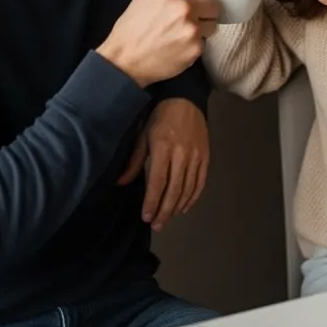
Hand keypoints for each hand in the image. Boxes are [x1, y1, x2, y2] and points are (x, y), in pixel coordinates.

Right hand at [98, 0, 219, 87]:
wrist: (125, 60)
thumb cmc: (131, 27)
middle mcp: (185, 7)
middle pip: (214, 4)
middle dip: (204, 10)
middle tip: (190, 17)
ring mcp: (192, 29)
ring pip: (213, 24)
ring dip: (202, 27)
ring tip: (184, 32)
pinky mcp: (196, 48)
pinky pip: (205, 42)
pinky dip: (195, 43)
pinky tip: (179, 45)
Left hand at [117, 98, 208, 229]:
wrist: (186, 100)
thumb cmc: (159, 117)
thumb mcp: (143, 136)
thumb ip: (134, 162)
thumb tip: (120, 183)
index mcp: (163, 149)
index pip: (157, 183)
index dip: (152, 202)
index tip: (147, 217)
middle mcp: (182, 155)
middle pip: (174, 190)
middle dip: (165, 211)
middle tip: (157, 225)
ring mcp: (196, 157)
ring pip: (188, 189)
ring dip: (177, 207)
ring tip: (168, 218)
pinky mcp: (206, 157)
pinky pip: (200, 183)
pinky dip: (193, 197)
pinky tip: (184, 207)